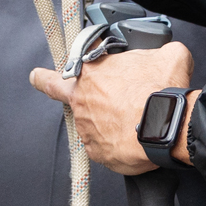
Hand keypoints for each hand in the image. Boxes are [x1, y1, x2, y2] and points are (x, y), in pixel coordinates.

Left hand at [28, 43, 193, 174]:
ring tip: (129, 118)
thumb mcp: (167, 56)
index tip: (37, 75)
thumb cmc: (161, 90)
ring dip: (104, 121)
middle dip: (61, 91)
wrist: (168, 124)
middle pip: (68, 96)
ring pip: (91, 123)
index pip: (62, 67)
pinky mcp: (99, 153)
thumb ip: (158, 52)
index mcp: (91, 74)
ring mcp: (88, 129)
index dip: (47, 74)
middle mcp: (83, 102)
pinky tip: (131, 137)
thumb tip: (167, 53)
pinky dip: (115, 143)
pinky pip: (104, 146)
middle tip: (48, 87)